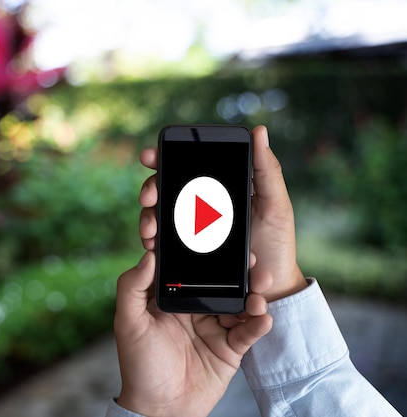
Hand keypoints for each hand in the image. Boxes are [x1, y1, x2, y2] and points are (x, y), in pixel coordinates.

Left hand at [115, 251, 272, 416]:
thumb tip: (148, 255)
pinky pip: (248, 330)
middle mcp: (195, 307)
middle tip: (249, 257)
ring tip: (259, 288)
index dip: (201, 250)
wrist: (160, 409)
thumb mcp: (128, 323)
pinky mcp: (230, 347)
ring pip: (239, 302)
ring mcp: (214, 326)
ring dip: (253, 293)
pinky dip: (258, 323)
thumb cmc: (138, 365)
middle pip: (220, 281)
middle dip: (237, 269)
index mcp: (171, 297)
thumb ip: (132, 287)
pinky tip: (262, 315)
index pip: (188, 266)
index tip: (214, 233)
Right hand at [138, 125, 306, 301]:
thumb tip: (259, 130)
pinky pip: (163, 241)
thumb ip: (267, 171)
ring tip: (150, 229)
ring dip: (148, 217)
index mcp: (220, 188)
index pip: (188, 166)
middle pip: (166, 188)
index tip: (150, 156)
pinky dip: (152, 240)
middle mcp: (201, 205)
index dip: (164, 157)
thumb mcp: (276, 205)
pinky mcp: (185, 252)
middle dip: (151, 189)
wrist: (271, 289)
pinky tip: (151, 244)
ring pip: (159, 214)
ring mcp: (191, 229)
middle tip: (148, 197)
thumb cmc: (277, 244)